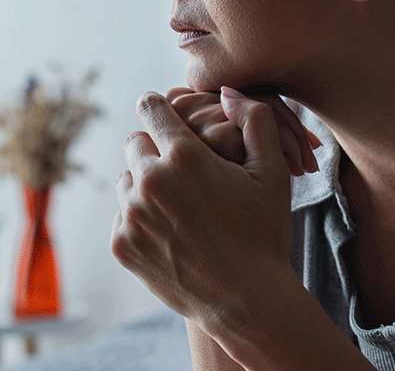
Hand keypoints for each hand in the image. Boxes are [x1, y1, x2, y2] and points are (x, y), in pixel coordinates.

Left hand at [112, 88, 296, 325]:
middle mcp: (150, 181)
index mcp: (183, 156)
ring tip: (180, 207)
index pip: (151, 107)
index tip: (164, 115)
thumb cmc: (264, 234)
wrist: (247, 301)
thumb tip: (227, 92)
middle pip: (135, 143)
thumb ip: (254, 120)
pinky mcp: (122, 245)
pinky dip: (140, 220)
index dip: (160, 108)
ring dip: (146, 185)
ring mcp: (131, 216)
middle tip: (182, 172)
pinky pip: (122, 216)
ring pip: (126, 181)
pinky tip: (172, 234)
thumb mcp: (273, 173)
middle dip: (156, 150)